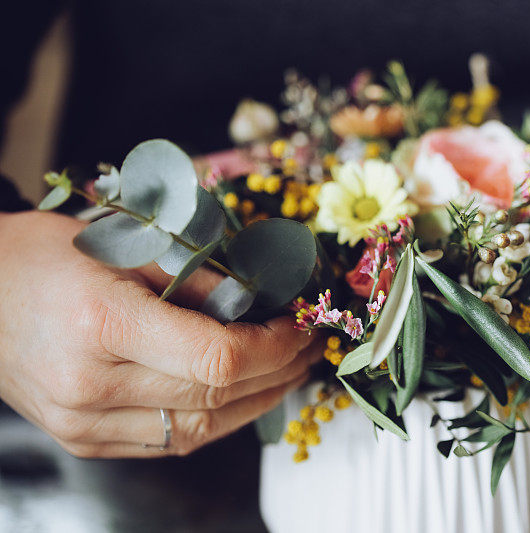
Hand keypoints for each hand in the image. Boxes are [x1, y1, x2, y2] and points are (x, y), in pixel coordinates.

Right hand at [0, 211, 317, 456]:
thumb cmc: (44, 257)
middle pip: (215, 395)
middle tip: (307, 349)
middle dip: (278, 373)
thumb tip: (259, 302)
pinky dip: (216, 421)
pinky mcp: (83, 439)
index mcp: (103, 323)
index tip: (301, 328)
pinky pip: (169, 442)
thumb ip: (196, 278)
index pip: (217, 358)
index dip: (275, 348)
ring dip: (256, 403)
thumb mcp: (125, 245)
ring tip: (286, 374)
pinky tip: (240, 397)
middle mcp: (91, 384)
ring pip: (199, 429)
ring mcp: (83, 422)